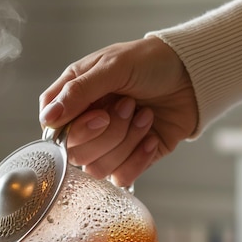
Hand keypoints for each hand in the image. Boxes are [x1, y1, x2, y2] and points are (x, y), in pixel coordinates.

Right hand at [39, 37, 197, 186]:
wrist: (193, 76)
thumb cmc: (152, 62)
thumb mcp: (113, 66)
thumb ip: (78, 92)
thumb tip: (48, 118)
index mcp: (74, 100)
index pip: (54, 130)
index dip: (76, 130)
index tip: (100, 114)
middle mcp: (86, 126)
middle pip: (76, 154)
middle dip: (109, 132)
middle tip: (128, 105)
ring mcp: (106, 147)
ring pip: (98, 168)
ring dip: (127, 141)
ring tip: (145, 115)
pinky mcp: (128, 162)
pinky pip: (120, 178)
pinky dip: (139, 158)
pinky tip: (151, 137)